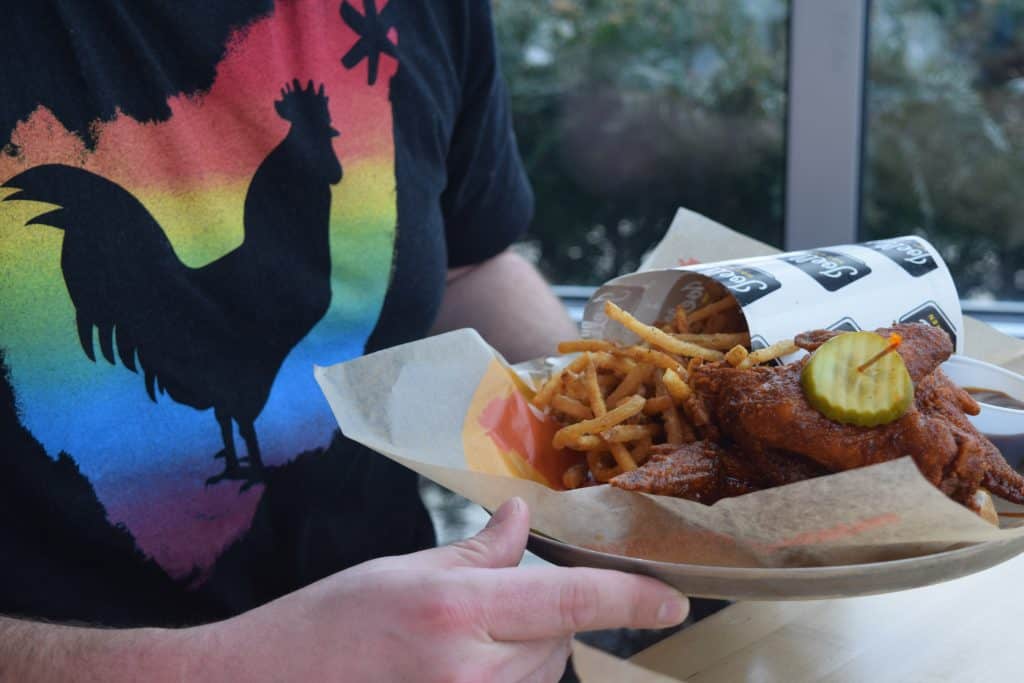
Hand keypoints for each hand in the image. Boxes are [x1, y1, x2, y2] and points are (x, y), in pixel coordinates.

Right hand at [195, 497, 688, 682]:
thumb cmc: (322, 627)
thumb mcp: (399, 573)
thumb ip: (475, 553)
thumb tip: (522, 518)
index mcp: (454, 610)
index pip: (568, 599)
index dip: (630, 598)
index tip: (672, 600)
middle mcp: (469, 672)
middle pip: (558, 638)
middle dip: (548, 615)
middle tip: (494, 603)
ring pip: (540, 675)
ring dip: (526, 653)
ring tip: (458, 645)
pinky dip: (507, 679)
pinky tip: (459, 670)